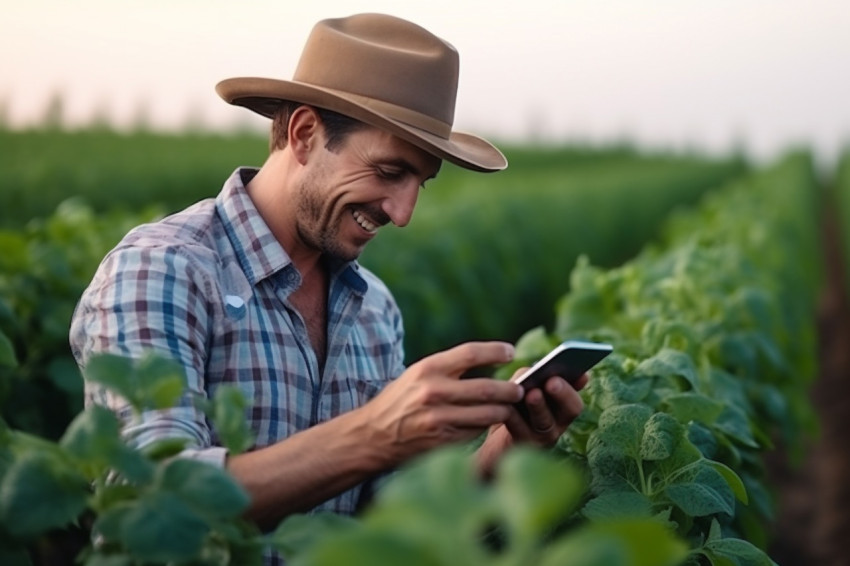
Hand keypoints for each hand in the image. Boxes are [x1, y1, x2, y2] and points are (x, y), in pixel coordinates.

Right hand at [353, 342, 523, 467]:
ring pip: (487, 413)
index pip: (470, 353)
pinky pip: (476, 431)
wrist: (373, 436)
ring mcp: (439, 419)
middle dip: (510, 389)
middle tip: (520, 388)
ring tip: (511, 406)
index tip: (510, 352)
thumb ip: (449, 368)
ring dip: (504, 410)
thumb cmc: (400, 400)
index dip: (495, 351)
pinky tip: (488, 421)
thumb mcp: (417, 374)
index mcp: (427, 369)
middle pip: (486, 387)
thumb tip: (488, 359)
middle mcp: (433, 392)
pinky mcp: (443, 441)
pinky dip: (486, 426)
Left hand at [476, 368, 587, 475]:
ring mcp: (542, 438)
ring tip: (533, 394)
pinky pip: (519, 428)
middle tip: (553, 382)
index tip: (582, 374)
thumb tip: (530, 371)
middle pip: (570, 409)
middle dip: (563, 394)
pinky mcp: (521, 445)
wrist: (489, 445)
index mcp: (561, 408)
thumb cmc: (508, 408)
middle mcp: (557, 425)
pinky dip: (514, 415)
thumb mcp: (518, 388)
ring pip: (545, 421)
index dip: (579, 385)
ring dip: (539, 406)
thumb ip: (527, 376)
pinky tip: (507, 404)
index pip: (576, 396)